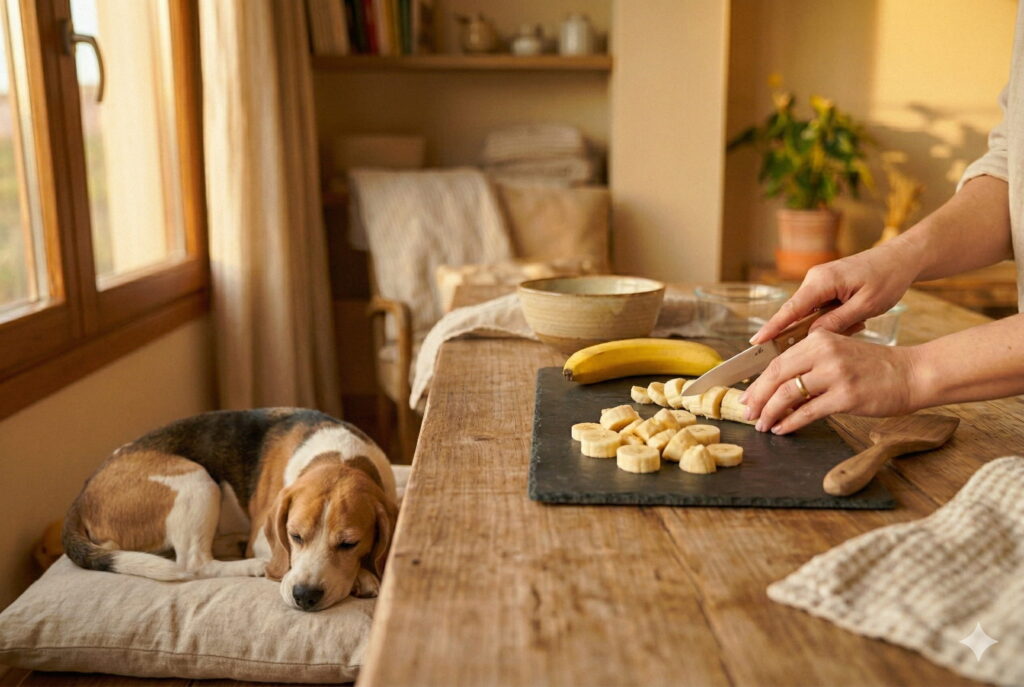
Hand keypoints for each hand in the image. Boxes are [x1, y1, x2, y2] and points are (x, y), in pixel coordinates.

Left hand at [740, 330, 919, 434]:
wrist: (912, 373)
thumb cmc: (874, 367)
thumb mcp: (839, 352)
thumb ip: (810, 362)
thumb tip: (776, 385)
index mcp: (820, 338)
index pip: (777, 360)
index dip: (758, 381)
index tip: (746, 396)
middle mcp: (825, 353)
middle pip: (777, 375)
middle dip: (758, 398)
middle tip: (747, 413)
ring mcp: (835, 374)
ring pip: (789, 394)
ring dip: (771, 412)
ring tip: (763, 425)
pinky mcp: (846, 396)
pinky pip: (808, 412)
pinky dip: (791, 422)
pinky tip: (783, 429)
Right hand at [750, 243, 920, 344]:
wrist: (902, 257)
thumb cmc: (888, 278)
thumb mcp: (866, 305)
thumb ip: (837, 322)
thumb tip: (811, 337)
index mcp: (821, 281)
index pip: (790, 310)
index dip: (772, 328)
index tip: (755, 342)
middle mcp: (814, 279)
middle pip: (796, 313)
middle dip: (801, 333)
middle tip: (812, 344)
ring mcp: (819, 281)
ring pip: (809, 312)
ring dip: (824, 325)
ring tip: (856, 323)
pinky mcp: (826, 285)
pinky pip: (819, 308)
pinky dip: (831, 318)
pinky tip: (855, 319)